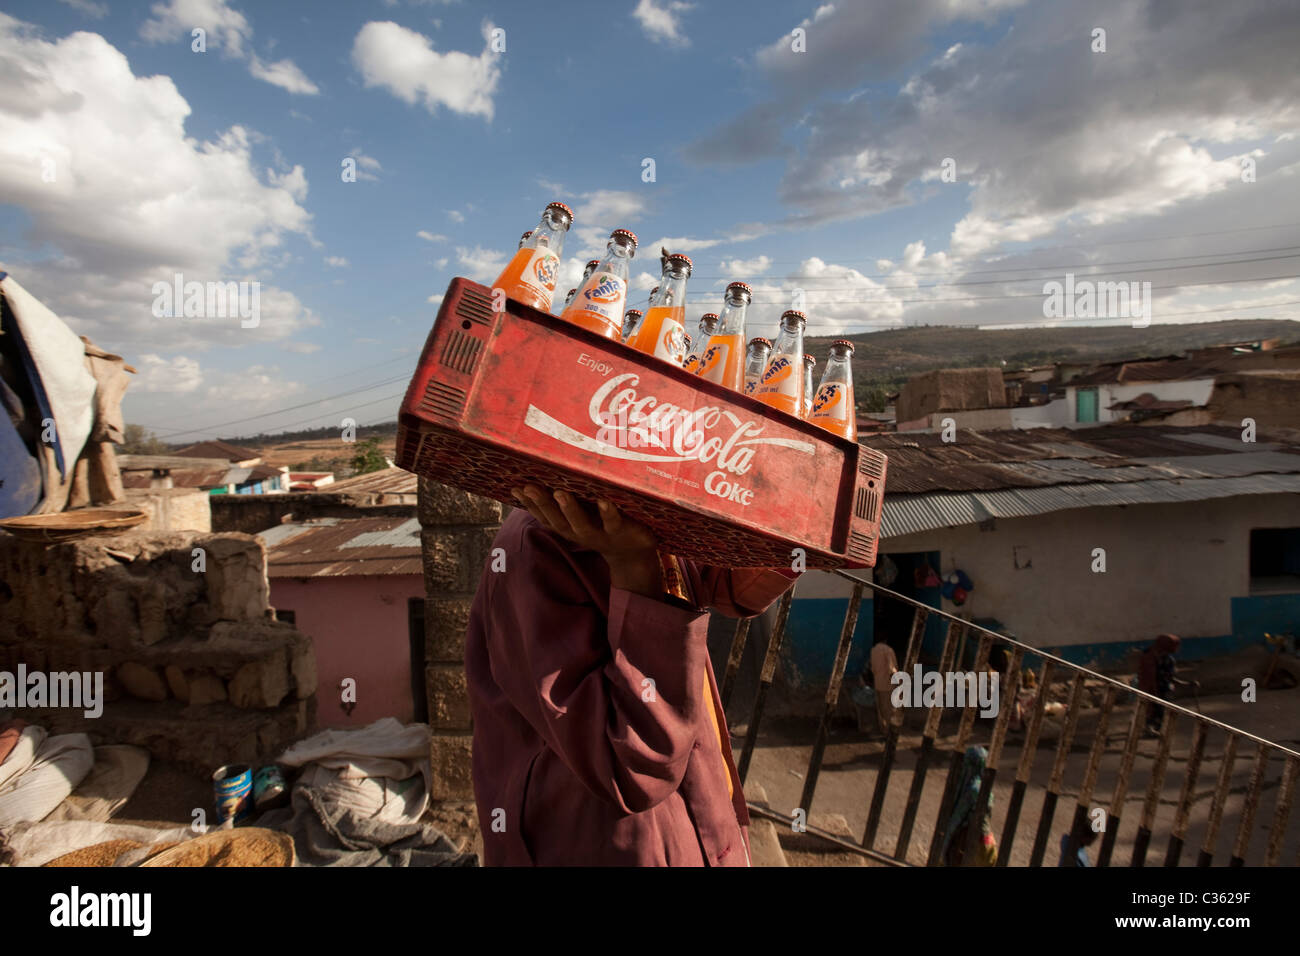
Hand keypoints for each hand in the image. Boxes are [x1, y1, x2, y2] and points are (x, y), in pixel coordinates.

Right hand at [511, 484, 664, 597]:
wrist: (633, 554)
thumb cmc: (602, 526)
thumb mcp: (582, 516)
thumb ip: (567, 502)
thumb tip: (547, 478)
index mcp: (568, 527)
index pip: (544, 516)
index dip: (529, 504)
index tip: (515, 487)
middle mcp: (579, 532)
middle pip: (558, 520)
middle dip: (543, 504)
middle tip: (529, 487)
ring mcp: (600, 534)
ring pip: (581, 525)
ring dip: (570, 510)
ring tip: (560, 493)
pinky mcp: (620, 532)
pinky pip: (613, 523)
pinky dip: (607, 513)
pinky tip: (603, 502)